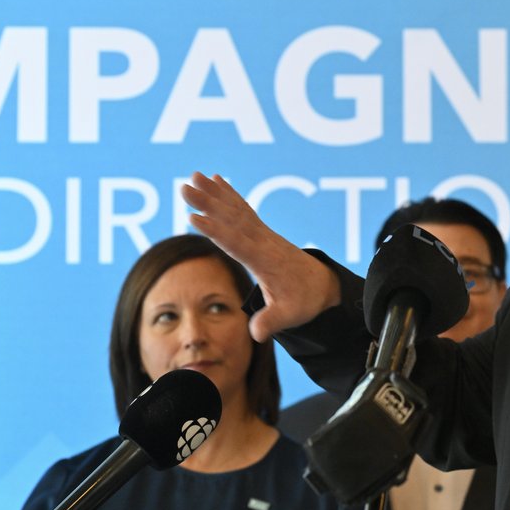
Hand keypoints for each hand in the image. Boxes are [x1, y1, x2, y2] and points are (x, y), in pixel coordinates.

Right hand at [180, 173, 342, 340]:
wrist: (323, 285)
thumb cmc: (304, 301)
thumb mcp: (289, 315)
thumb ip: (271, 321)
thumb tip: (256, 334)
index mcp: (265, 260)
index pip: (237, 243)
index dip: (215, 231)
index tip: (194, 218)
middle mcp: (263, 241)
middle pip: (232, 219)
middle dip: (208, 203)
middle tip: (185, 187)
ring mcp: (263, 234)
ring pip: (236, 210)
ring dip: (214, 193)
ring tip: (194, 176)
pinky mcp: (261, 233)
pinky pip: (243, 210)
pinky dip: (229, 194)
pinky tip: (216, 180)